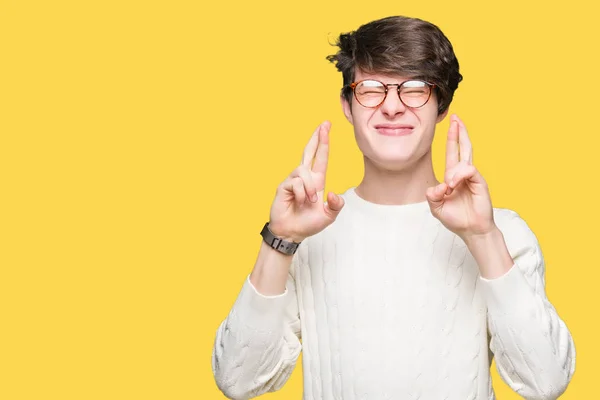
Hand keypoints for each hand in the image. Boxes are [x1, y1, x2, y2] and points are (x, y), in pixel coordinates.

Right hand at [268, 121, 344, 241]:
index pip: (321, 158)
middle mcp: (304, 178)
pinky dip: (301, 194)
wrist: (291, 233)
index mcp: (317, 181)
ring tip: (309, 201)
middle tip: (324, 124)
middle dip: (316, 138)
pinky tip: (299, 202)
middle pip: (308, 152)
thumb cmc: (308, 224)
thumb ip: (336, 205)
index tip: (326, 127)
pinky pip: (295, 183)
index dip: (324, 143)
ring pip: (304, 171)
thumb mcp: (329, 216)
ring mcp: (292, 181)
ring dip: (310, 188)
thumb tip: (333, 193)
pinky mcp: (283, 186)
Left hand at [425, 114, 495, 240]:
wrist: (471, 230)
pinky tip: (454, 185)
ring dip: (453, 172)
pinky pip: (469, 170)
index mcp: (453, 176)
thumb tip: (439, 185)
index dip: (453, 138)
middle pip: (463, 148)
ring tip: (449, 188)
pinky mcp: (480, 182)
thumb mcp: (436, 207)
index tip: (451, 124)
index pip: (453, 152)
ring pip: (464, 160)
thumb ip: (432, 196)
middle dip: (459, 132)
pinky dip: (459, 176)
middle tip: (456, 118)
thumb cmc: (456, 218)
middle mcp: (463, 174)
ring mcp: (473, 177)